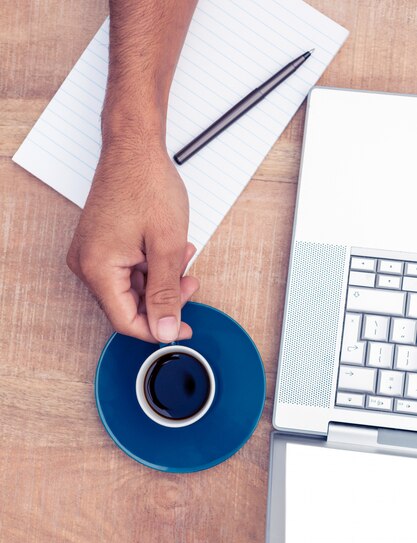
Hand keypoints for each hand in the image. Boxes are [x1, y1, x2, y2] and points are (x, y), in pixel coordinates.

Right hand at [67, 144, 198, 342]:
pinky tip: (169, 250)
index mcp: (98, 268)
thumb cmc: (146, 183)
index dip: (158, 329)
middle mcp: (87, 264)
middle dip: (163, 297)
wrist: (134, 148)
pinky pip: (126, 270)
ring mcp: (91, 254)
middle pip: (128, 305)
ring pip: (130, 288)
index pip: (126, 321)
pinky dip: (150, 266)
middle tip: (189, 282)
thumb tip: (165, 329)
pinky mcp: (99, 245)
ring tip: (182, 255)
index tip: (182, 327)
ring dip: (160, 279)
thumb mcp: (166, 245)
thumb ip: (166, 293)